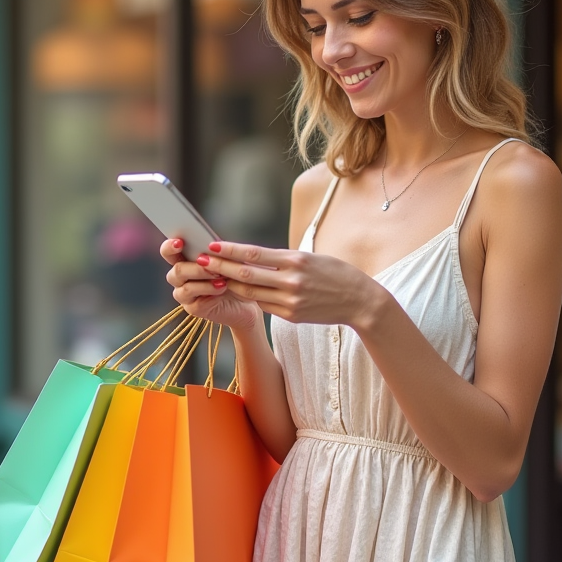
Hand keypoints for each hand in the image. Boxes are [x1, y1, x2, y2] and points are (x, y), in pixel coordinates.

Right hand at [160, 238, 262, 329]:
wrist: (247, 299)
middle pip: (177, 269)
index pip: (168, 252)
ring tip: (221, 276)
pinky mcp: (192, 307)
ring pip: (184, 285)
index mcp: (184, 260)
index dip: (169, 246)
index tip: (179, 242)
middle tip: (210, 263)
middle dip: (195, 266)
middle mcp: (180, 277)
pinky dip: (209, 289)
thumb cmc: (235, 275)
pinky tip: (222, 286)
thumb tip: (211, 244)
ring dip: (202, 277)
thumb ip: (214, 251)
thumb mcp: (227, 258)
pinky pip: (195, 298)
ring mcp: (184, 293)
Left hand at [195, 241, 387, 328]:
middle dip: (221, 267)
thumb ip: (284, 259)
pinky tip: (236, 290)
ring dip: (229, 284)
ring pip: (250, 292)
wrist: (360, 301)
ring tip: (212, 276)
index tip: (212, 245)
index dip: (230, 250)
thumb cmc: (336, 273)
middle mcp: (291, 281)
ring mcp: (290, 301)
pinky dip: (249, 296)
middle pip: (246, 274)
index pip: (254, 254)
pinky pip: (264, 304)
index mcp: (295, 260)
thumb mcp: (311, 257)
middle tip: (201, 261)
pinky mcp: (290, 315)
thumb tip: (253, 257)